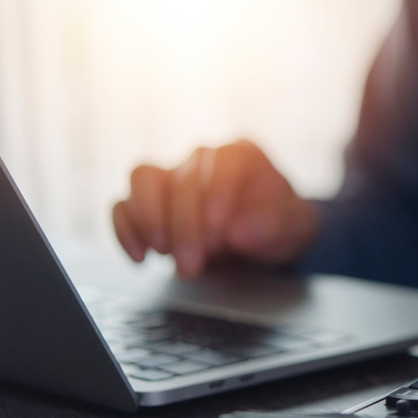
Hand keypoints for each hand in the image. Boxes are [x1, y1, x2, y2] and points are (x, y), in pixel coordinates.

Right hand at [112, 140, 316, 277]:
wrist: (266, 239)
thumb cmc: (281, 224)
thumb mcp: (294, 227)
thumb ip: (273, 226)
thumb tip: (241, 232)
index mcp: (241, 154)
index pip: (221, 161)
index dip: (217, 194)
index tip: (220, 231)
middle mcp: (203, 159)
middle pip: (181, 178)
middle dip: (185, 225)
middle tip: (193, 263)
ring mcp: (173, 177)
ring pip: (143, 180)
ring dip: (149, 219)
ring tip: (164, 253)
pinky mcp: (151, 202)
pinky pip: (124, 205)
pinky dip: (126, 230)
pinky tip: (140, 257)